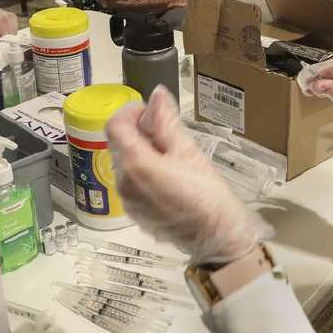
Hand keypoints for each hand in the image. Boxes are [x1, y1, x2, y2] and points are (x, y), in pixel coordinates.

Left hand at [106, 86, 272, 263]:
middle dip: (136, 131)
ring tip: (169, 154)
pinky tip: (166, 175)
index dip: (130, 112)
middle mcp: (123, 183)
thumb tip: (157, 95)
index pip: (115, 126)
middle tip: (164, 131)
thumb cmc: (208, 194)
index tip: (150, 111)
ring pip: (124, 164)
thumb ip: (166, 122)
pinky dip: (141, 172)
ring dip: (139, 151)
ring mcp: (127, 201)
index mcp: (136, 164)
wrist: (217, 237)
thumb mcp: (189, 152)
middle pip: (118, 144)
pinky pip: (130, 183)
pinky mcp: (134, 213)